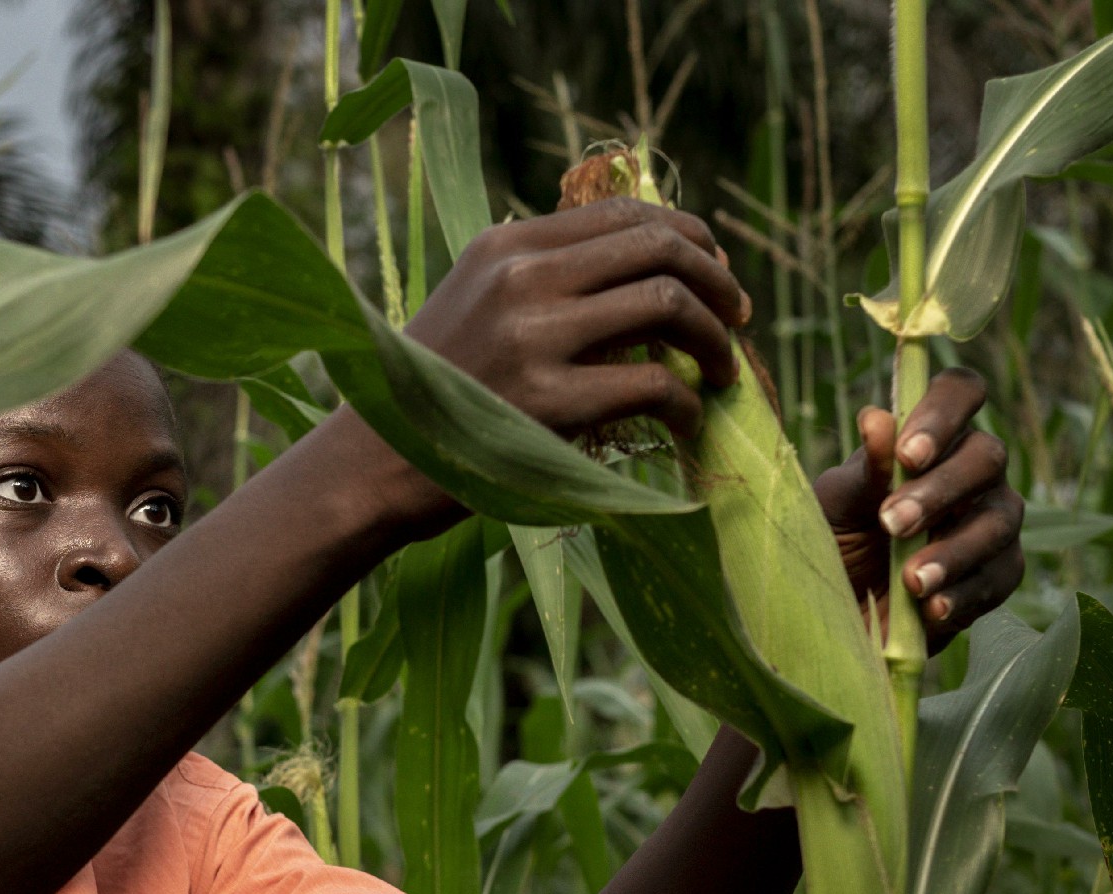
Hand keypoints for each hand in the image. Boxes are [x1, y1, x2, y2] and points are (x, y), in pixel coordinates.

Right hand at [402, 197, 753, 439]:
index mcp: (506, 246)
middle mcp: (521, 276)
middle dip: (717, 279)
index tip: (715, 271)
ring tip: (721, 372)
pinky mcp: (547, 403)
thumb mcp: (473, 305)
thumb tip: (634, 268)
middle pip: (658, 244)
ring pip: (666, 302)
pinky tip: (686, 421)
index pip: (624, 210)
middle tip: (739, 317)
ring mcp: (534, 337)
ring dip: (713, 338)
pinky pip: (651, 387)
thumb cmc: (433, 395)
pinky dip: (685, 403)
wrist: (372, 464)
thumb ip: (541, 279)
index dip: (689, 234)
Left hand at [814, 368, 1024, 651]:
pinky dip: (965, 593)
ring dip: (954, 550)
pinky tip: (931, 608)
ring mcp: (991, 522)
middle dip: (942, 490)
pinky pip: (1001, 577)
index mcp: (930, 438)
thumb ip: (864, 470)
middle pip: (988, 456)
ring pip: (1000, 520)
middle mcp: (970, 473)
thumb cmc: (837, 544)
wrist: (841, 615)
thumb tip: (876, 419)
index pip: (960, 393)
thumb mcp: (837, 508)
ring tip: (911, 580)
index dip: (944, 413)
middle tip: (892, 524)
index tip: (909, 454)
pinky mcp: (998, 574)